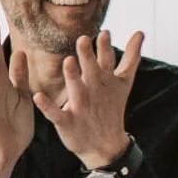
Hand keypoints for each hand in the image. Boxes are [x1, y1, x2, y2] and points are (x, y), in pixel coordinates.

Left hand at [36, 29, 141, 167]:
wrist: (106, 145)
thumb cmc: (111, 107)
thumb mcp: (123, 82)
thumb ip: (131, 57)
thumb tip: (140, 32)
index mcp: (105, 81)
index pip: (106, 61)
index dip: (105, 48)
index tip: (104, 32)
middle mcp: (93, 92)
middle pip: (91, 72)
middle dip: (88, 57)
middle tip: (83, 39)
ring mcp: (81, 107)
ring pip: (76, 89)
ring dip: (72, 76)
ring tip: (68, 61)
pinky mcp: (67, 121)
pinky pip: (56, 113)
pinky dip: (47, 106)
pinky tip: (38, 96)